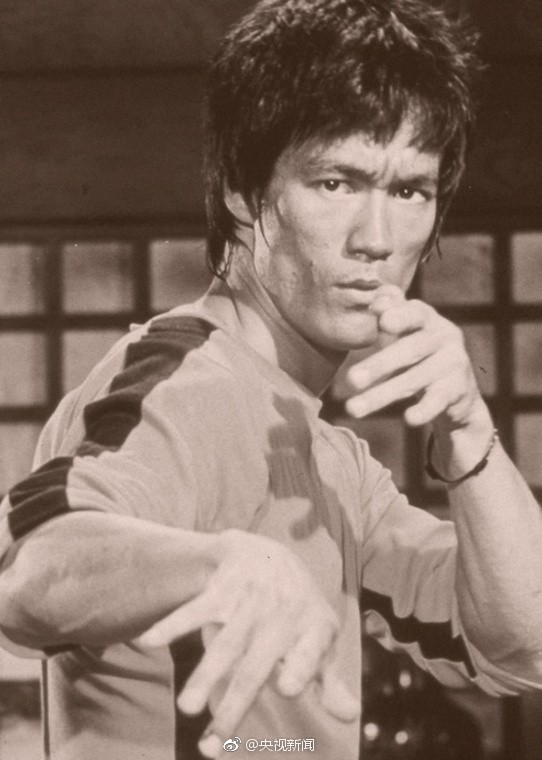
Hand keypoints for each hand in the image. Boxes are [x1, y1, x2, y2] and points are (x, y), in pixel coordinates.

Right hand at [135, 529, 358, 757]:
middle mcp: (282, 611)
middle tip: (213, 746)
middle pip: (256, 664)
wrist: (267, 552)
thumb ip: (328, 679)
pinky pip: (195, 608)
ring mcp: (250, 599)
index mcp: (313, 626)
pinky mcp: (222, 589)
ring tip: (187, 707)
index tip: (288, 687)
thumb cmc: (296, 610)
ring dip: (205, 673)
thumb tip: (351, 717)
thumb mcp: (319, 638)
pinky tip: (148, 642)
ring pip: (225, 643)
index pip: (310, 649)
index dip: (301, 665)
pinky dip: (172, 624)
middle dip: (235, 702)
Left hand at [338, 286, 484, 429]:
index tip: (381, 321)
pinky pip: (437, 402)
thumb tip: (376, 298)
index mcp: (428, 318)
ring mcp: (454, 364)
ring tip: (352, 408)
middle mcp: (445, 337)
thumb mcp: (406, 330)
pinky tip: (408, 419)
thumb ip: (391, 311)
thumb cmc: (418, 352)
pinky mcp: (457, 390)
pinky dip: (423, 410)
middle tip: (351, 379)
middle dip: (379, 365)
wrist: (456, 390)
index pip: (414, 312)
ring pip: (414, 380)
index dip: (399, 314)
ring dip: (381, 395)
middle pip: (410, 350)